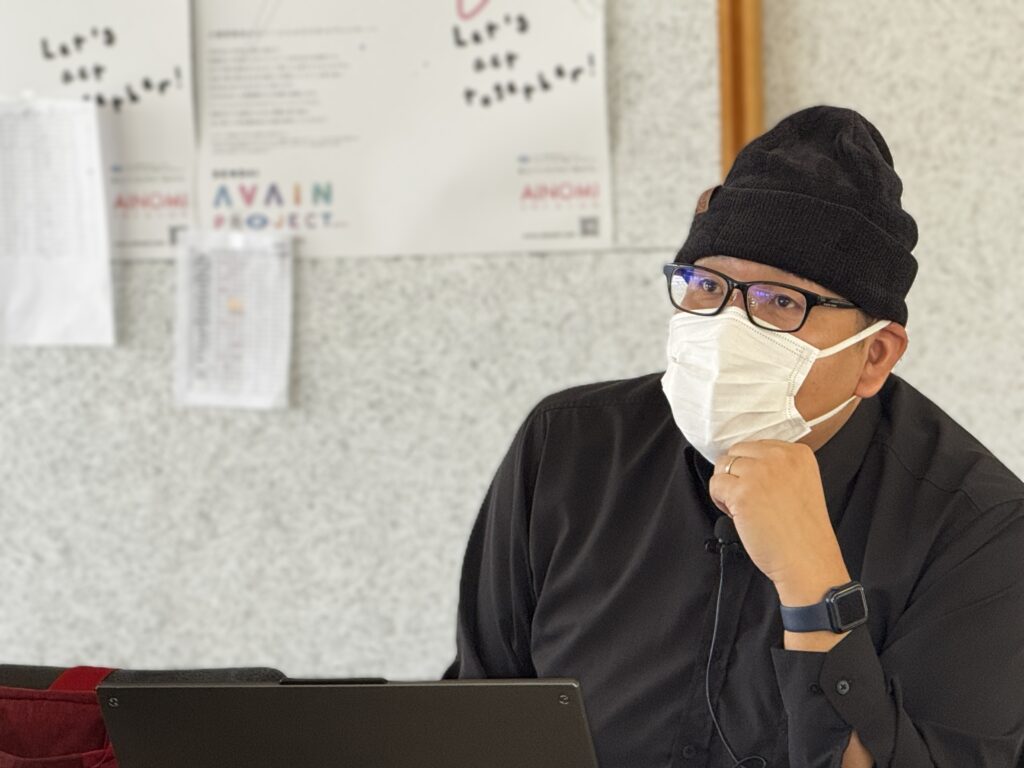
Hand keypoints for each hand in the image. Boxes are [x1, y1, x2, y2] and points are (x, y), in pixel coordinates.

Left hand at [709, 440, 849, 605]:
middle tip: (750, 499)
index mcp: (798, 453)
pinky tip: (739, 514)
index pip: (756, 445)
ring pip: (723, 466)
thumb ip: (778, 466)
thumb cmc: (803, 531)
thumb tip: (745, 460)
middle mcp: (780, 458)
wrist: (807, 561)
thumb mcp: (801, 483)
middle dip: (737, 474)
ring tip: (745, 508)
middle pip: (737, 452)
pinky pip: (715, 484)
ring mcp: (760, 473)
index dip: (751, 468)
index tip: (759, 487)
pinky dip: (720, 500)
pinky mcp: (742, 492)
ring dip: (727, 487)